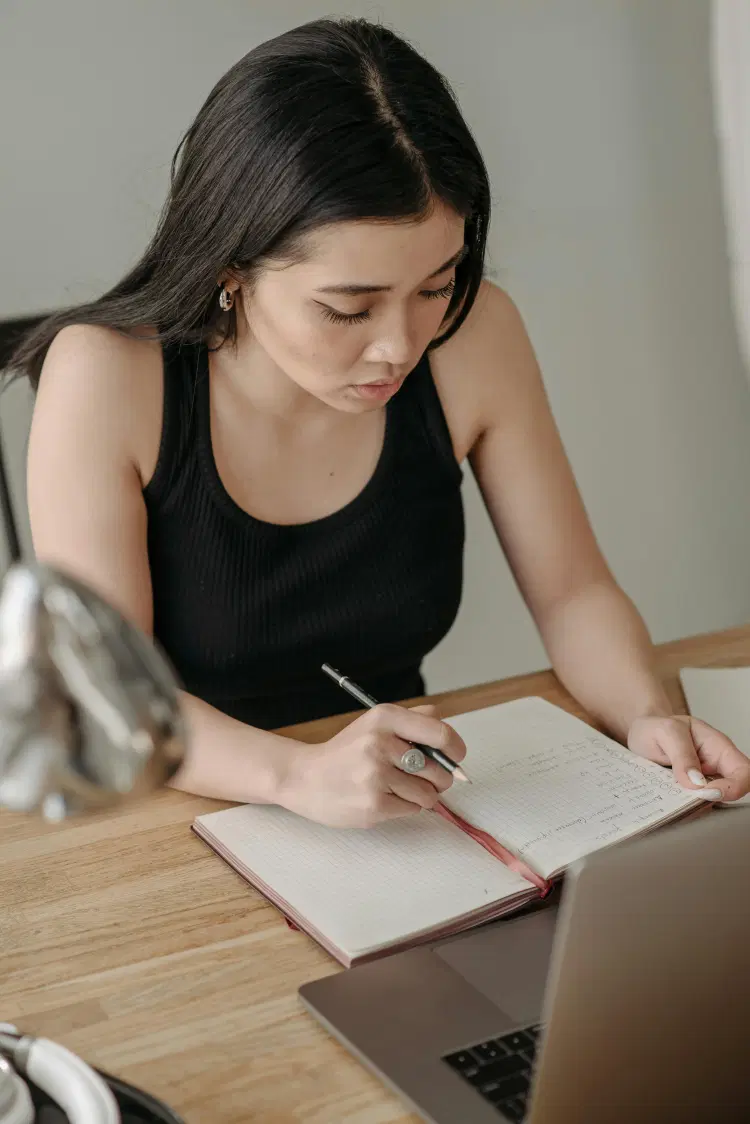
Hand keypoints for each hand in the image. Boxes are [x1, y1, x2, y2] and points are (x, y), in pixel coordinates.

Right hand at [279, 703, 466, 827]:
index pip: (441, 733)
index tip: (456, 757)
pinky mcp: (374, 805)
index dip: (456, 749)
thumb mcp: (376, 724)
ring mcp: (376, 776)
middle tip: (422, 778)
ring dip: (420, 796)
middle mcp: (381, 744)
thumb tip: (453, 744)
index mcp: (385, 718)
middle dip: (439, 780)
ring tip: (396, 788)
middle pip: (440, 771)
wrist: (304, 777)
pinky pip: (412, 810)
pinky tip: (383, 798)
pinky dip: (404, 807)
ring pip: (428, 795)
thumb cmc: (346, 752)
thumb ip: (415, 723)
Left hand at [627, 714, 749, 801]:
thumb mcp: (666, 732)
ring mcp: (703, 782)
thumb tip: (696, 783)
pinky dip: (683, 810)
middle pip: (731, 793)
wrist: (640, 733)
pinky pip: (693, 807)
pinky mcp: (689, 794)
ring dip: (694, 808)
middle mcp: (716, 767)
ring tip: (671, 802)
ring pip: (712, 805)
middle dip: (710, 802)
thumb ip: (682, 754)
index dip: (732, 787)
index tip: (706, 792)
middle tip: (684, 801)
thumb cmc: (656, 727)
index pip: (743, 771)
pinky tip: (667, 805)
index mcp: (718, 747)